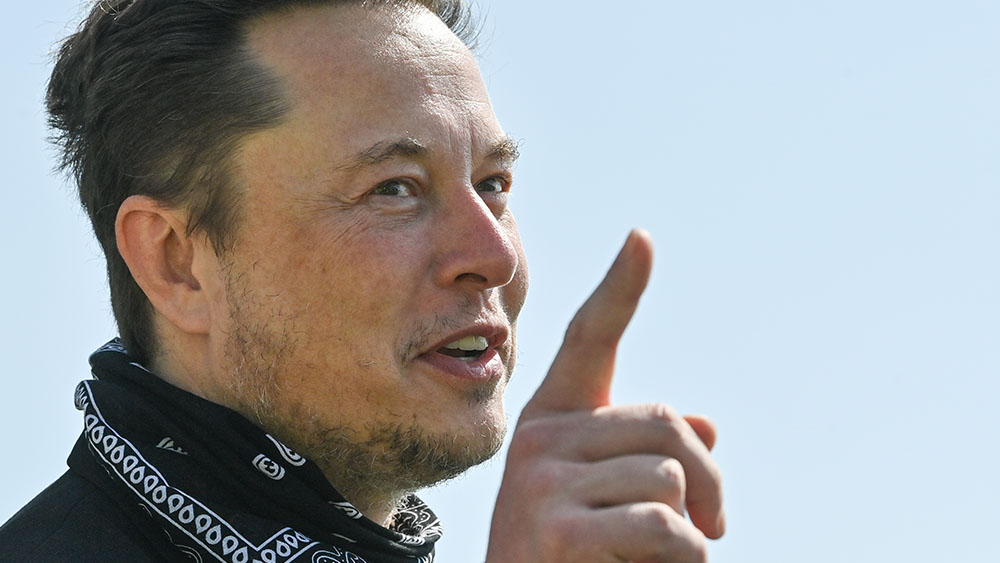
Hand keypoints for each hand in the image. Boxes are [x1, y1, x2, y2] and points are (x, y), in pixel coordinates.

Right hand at [486, 230, 724, 562]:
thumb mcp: (618, 505)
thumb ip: (655, 458)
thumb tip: (710, 423)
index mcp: (553, 424)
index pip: (591, 341)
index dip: (620, 289)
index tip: (643, 238)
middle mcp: (538, 439)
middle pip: (667, 422)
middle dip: (707, 481)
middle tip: (712, 528)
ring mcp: (540, 480)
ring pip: (668, 477)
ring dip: (689, 532)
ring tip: (652, 561)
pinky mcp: (553, 528)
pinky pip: (663, 526)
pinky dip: (683, 559)